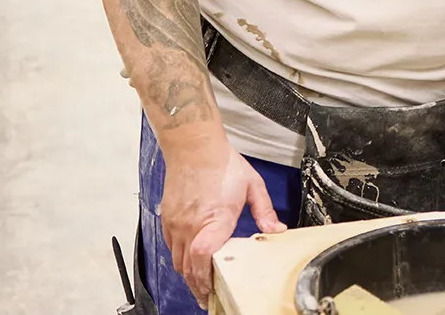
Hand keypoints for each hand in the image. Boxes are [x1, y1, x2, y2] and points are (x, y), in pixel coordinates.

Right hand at [161, 143, 286, 306]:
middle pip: (188, 267)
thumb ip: (265, 211)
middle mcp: (191, 224)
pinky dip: (179, 259)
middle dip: (198, 287)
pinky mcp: (168, 217)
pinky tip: (189, 263)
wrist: (194, 146)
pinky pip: (171, 246)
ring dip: (188, 276)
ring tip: (199, 286)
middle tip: (207, 298)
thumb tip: (276, 231)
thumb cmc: (221, 163)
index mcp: (215, 218)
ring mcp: (176, 222)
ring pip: (177, 260)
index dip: (206, 279)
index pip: (204, 258)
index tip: (213, 291)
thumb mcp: (252, 185)